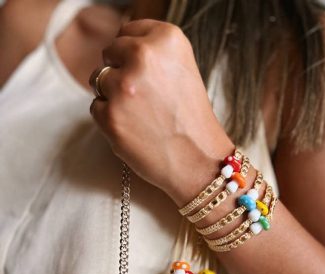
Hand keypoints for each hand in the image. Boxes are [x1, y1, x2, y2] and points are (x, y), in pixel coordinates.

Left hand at [89, 19, 234, 203]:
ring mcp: (123, 87)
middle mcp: (143, 56)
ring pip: (98, 80)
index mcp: (167, 39)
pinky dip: (110, 119)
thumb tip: (118, 47)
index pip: (128, 30)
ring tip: (142, 115)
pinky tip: (134, 130)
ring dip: (113, 96)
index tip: (147, 74)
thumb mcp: (182, 69)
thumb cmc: (191, 119)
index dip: (134, 54)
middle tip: (146, 99)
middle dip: (121, 72)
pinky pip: (96, 107)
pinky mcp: (109, 115)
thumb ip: (152, 52)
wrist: (199, 161)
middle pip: (110, 53)